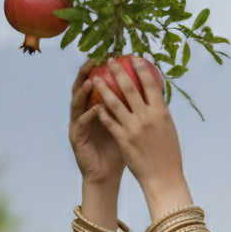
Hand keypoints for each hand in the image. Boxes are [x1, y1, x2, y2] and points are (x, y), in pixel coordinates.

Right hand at [69, 57, 125, 183]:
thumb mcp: (128, 126)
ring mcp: (78, 124)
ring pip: (77, 103)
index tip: (110, 55)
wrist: (107, 175)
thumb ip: (134, 108)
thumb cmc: (120, 151)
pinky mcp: (76, 138)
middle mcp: (84, 112)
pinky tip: (96, 108)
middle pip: (82, 87)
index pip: (97, 83)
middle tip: (95, 60)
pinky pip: (82, 123)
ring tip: (91, 80)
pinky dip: (89, 115)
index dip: (101, 70)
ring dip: (83, 91)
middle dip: (86, 73)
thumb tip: (155, 90)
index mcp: (96, 108)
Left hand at [89, 58, 186, 205]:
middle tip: (111, 60)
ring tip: (95, 78)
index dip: (142, 68)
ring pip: (114, 102)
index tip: (135, 57)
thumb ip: (160, 112)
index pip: (150, 83)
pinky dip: (102, 110)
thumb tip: (156, 96)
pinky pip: (109, 121)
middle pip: (129, 88)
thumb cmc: (169, 154)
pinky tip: (95, 103)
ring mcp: (133, 127)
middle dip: (118, 71)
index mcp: (161, 112)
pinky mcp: (122, 139)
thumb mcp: (169, 128)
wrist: (163, 177)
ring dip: (103, 88)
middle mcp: (147, 116)